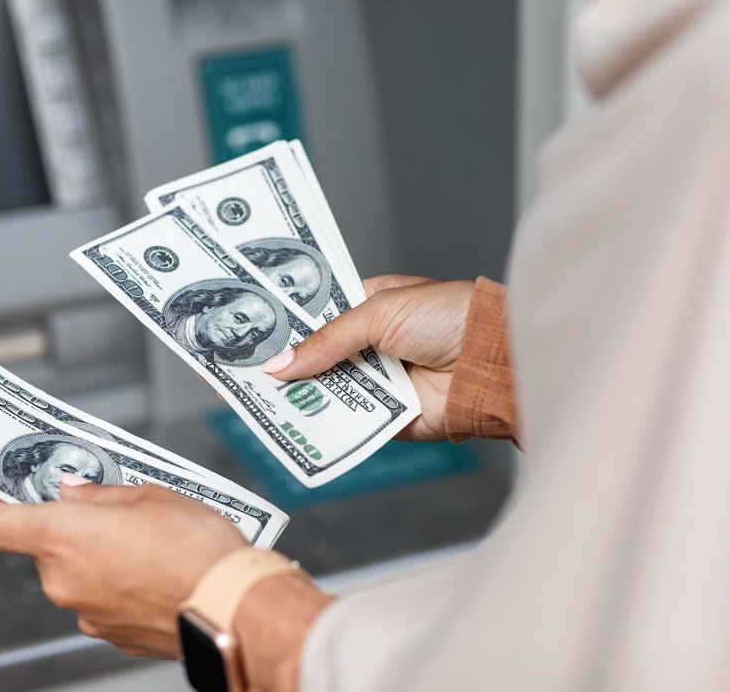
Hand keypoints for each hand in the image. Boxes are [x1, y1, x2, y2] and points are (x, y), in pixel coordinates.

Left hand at [0, 480, 246, 656]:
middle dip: (74, 531)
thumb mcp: (150, 494)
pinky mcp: (111, 636)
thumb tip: (75, 491)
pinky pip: (102, 602)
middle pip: (44, 550)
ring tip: (147, 546)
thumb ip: (100, 493)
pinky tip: (155, 574)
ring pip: (76, 577)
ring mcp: (86, 613)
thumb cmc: (196, 549)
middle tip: (115, 515)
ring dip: (99, 561)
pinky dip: (120, 589)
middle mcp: (63, 579)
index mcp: (62, 536)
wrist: (230, 605)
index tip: (23, 496)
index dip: (7, 508)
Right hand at [264, 275, 474, 441]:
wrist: (493, 362)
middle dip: (282, 363)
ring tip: (250, 398)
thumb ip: (325, 340)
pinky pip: (347, 422)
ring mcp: (378, 381)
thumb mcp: (379, 313)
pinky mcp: (386, 417)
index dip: (284, 323)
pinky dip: (322, 423)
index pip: (317, 314)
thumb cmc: (449, 318)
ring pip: (326, 390)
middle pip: (315, 356)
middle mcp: (371, 344)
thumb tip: (279, 364)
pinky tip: (288, 422)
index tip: (249, 330)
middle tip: (236, 369)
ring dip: (295, 394)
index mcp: (370, 305)